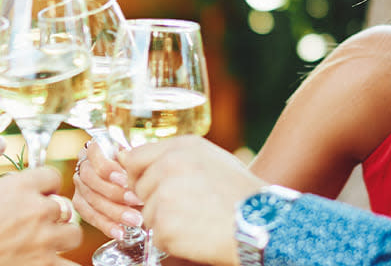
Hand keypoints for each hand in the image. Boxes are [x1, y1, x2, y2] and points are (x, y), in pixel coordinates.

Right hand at [0, 167, 82, 265]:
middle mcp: (35, 210)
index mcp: (15, 188)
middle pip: (63, 207)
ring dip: (61, 240)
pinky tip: (50, 265)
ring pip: (72, 234)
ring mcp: (44, 241)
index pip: (51, 176)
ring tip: (45, 247)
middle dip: (52, 216)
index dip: (45, 187)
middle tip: (36, 226)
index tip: (40, 196)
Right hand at [73, 138, 143, 239]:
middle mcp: (83, 166)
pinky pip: (90, 216)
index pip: (94, 154)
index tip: (125, 178)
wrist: (135, 183)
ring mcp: (80, 186)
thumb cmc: (136, 168)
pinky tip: (120, 232)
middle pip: (91, 179)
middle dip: (115, 192)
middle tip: (136, 201)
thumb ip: (132, 159)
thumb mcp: (137, 158)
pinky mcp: (81, 204)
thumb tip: (130, 159)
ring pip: (91, 200)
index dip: (108, 168)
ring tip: (135, 220)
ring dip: (114, 212)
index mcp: (95, 149)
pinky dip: (106, 225)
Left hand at [119, 135, 267, 265]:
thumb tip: (128, 159)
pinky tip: (198, 235)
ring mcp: (166, 196)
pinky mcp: (166, 225)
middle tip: (189, 209)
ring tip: (198, 221)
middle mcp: (170, 166)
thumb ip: (173, 157)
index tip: (148, 187)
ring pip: (147, 215)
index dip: (138, 176)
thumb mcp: (211, 160)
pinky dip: (173, 242)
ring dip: (166, 223)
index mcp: (181, 148)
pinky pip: (157, 237)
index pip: (135, 158)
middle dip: (156, 202)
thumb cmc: (240, 194)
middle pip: (139, 189)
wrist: (262, 224)